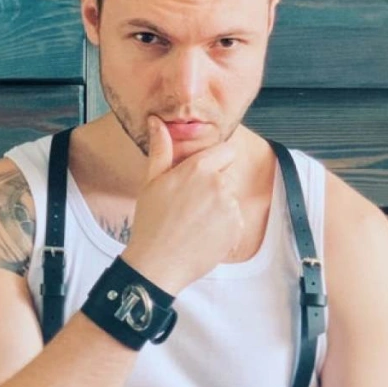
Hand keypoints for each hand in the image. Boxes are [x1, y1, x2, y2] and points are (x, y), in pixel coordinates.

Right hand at [122, 113, 243, 293]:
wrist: (158, 263)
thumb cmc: (151, 223)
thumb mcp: (151, 182)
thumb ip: (161, 150)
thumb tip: (157, 123)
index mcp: (199, 168)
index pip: (227, 151)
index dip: (216, 161)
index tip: (203, 175)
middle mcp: (219, 184)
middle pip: (227, 177)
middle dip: (213, 186)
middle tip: (189, 205)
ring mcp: (230, 208)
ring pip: (230, 200)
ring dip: (218, 208)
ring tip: (194, 223)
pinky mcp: (237, 229)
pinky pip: (234, 221)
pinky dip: (223, 227)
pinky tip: (202, 235)